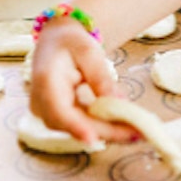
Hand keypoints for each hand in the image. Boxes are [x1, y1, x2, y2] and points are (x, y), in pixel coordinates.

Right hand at [29, 18, 137, 143]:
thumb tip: (119, 102)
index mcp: (45, 81)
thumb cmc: (71, 42)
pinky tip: (127, 127)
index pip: (58, 110)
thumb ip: (101, 78)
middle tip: (138, 134)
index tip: (93, 139)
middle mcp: (41, 102)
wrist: (56, 41)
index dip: (76, 127)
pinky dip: (105, 127)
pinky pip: (83, 125)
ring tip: (138, 131)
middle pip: (73, 124)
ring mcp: (49, 111)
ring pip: (79, 128)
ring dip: (109, 132)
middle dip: (106, 132)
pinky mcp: (60, 115)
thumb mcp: (89, 52)